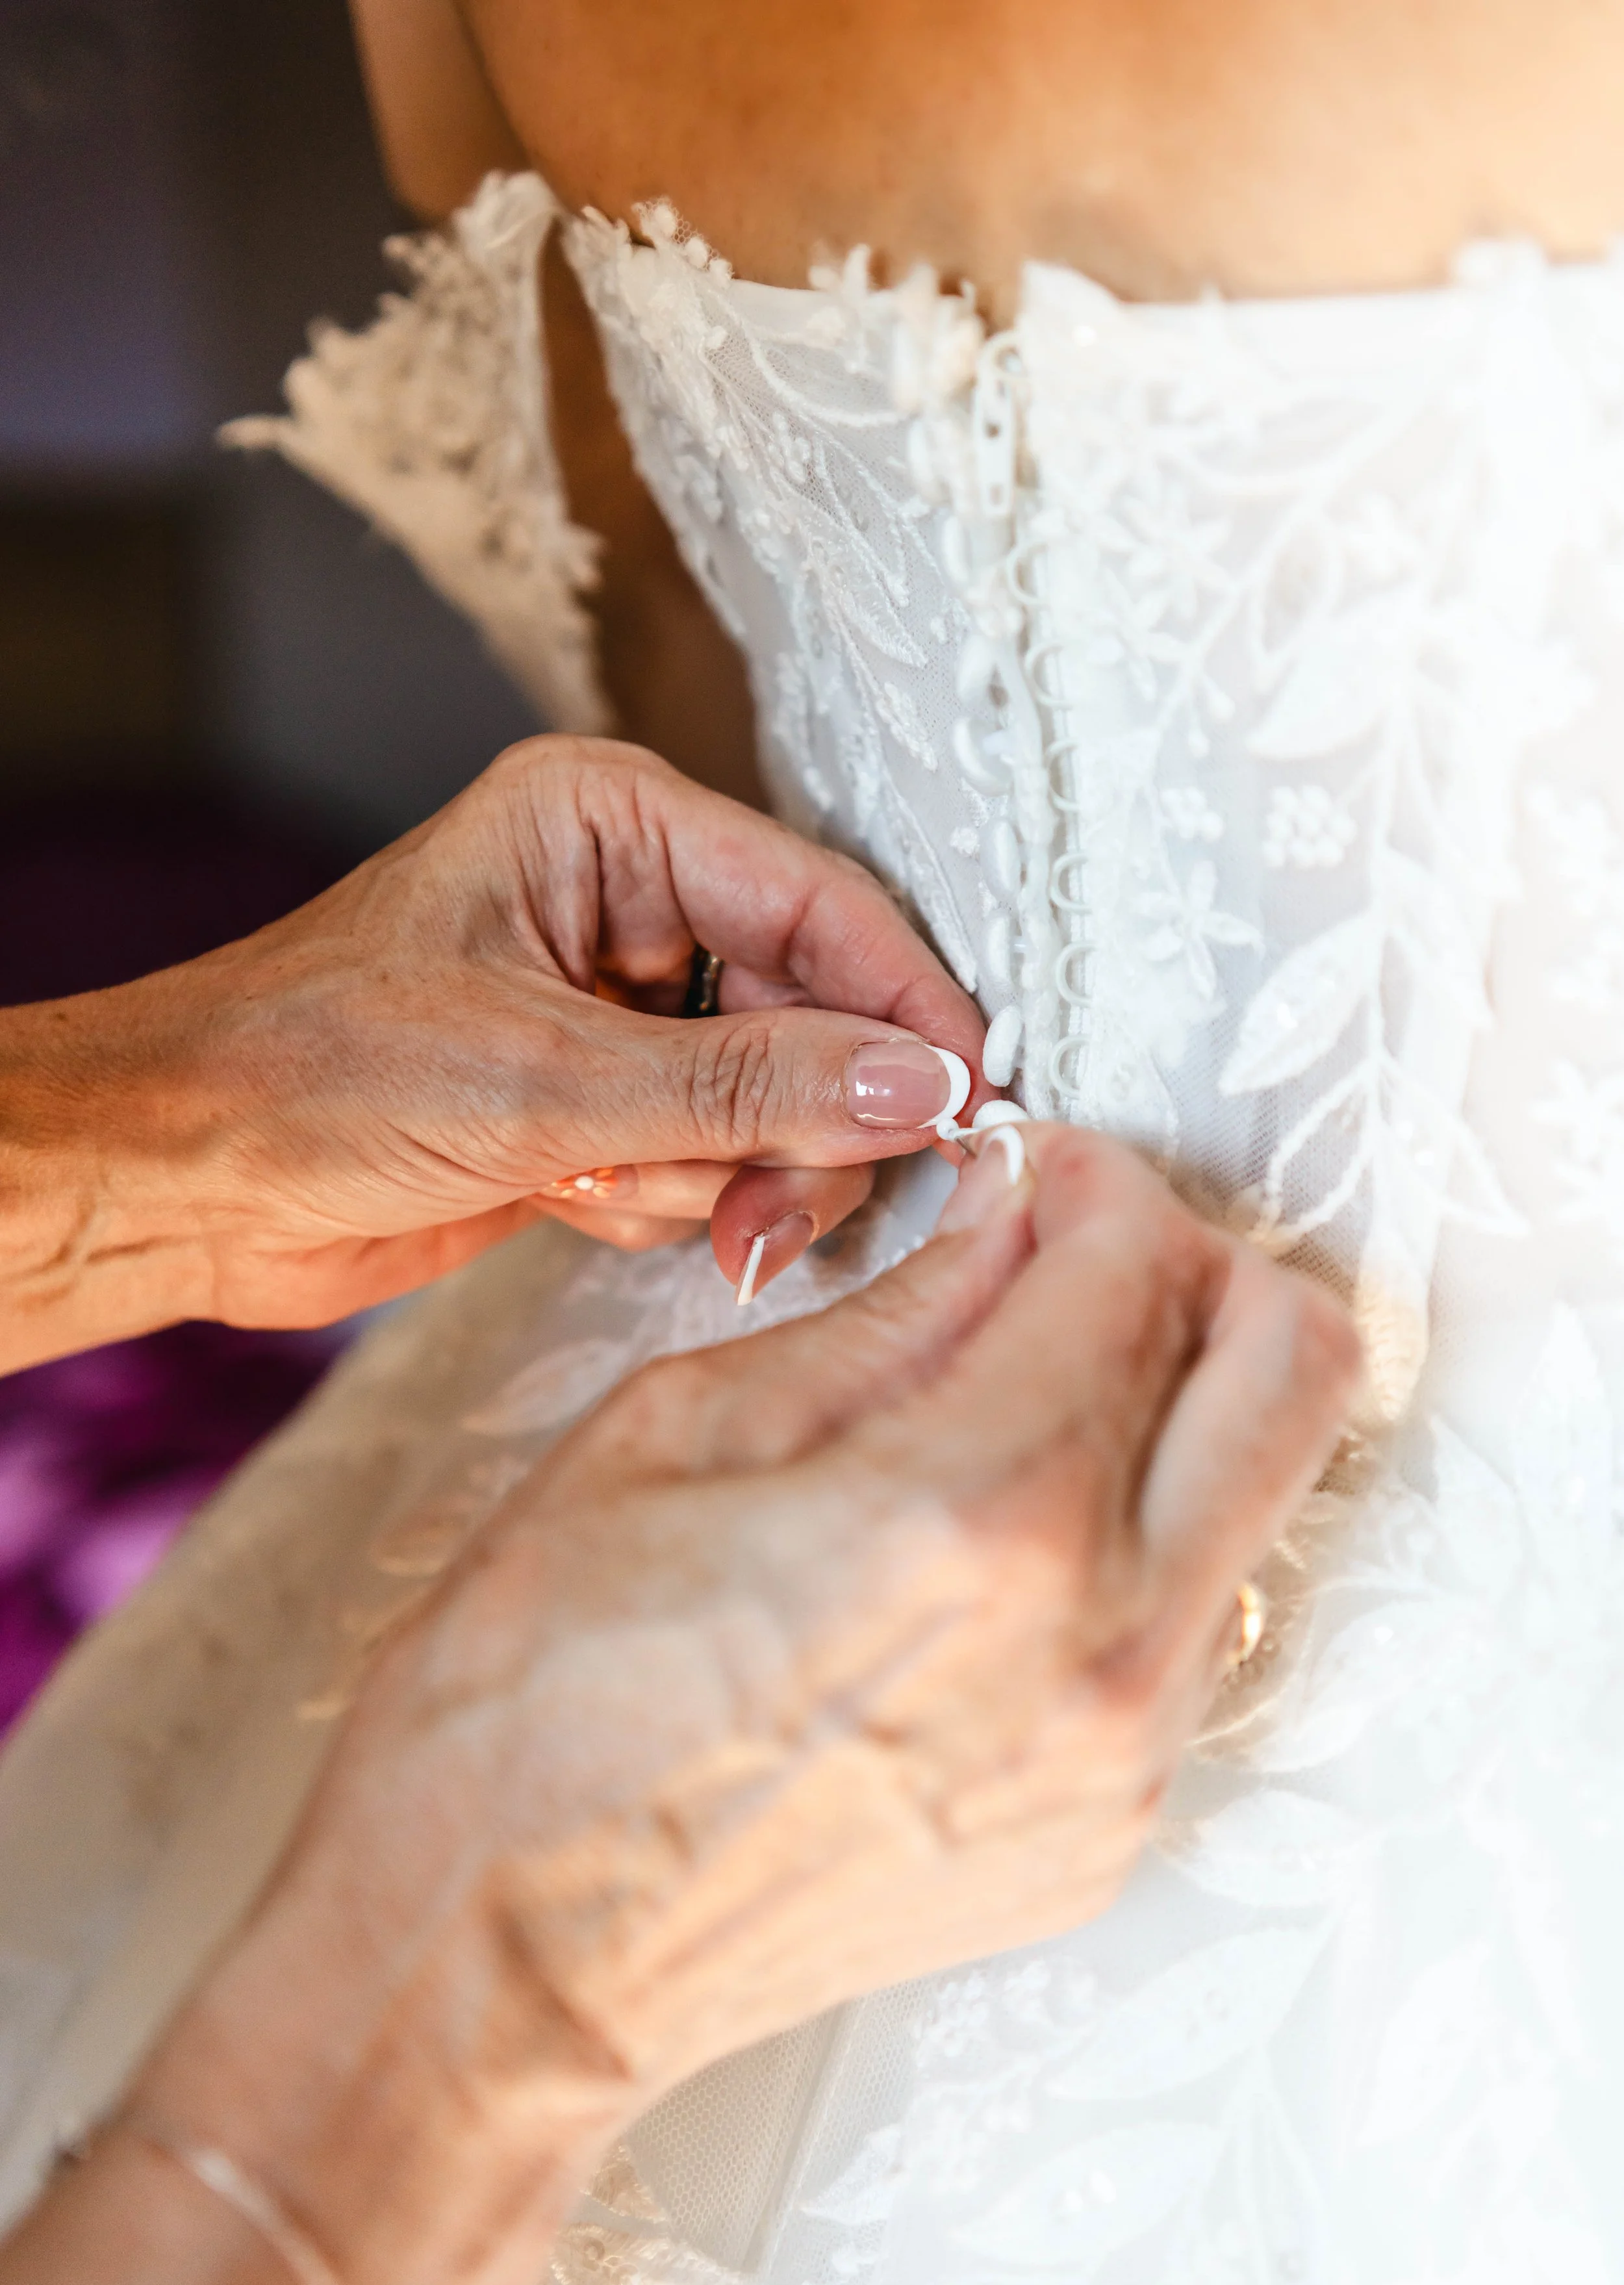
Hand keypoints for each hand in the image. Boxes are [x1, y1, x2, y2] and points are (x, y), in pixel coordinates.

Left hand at [0, 737, 983, 1368]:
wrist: (179, 1183)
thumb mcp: (546, 1079)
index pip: (820, 902)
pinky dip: (665, 1200)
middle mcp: (627, 900)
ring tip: (610, 1195)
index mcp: (610, 823)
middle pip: (813, 1010)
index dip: (905, 1007)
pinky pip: (712, 1156)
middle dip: (792, 1123)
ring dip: (716, 1173)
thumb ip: (749, 1084)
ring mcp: (618, 1007)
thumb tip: (924, 1085)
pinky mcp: (603, 1101)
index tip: (971, 1104)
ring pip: (771, 1098)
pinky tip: (571, 1202)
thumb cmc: (309, 1077)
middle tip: (764, 1210)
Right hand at [43, 1126, 1357, 2284]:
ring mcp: (1122, 1760)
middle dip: (1196, 1264)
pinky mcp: (1108, 1831)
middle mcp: (1096, 1645)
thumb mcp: (681, 1430)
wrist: (501, 1962)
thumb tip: (1005, 1211)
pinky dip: (1137, 1536)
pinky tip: (1000, 1535)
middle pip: (1295, 1366)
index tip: (1027, 1171)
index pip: (1141, 1265)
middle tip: (1075, 1256)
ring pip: (1265, 1496)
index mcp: (975, 1515)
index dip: (1089, 1177)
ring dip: (1178, 1401)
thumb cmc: (534, 1700)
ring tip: (1028, 1390)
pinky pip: (1192, 1625)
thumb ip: (892, 1309)